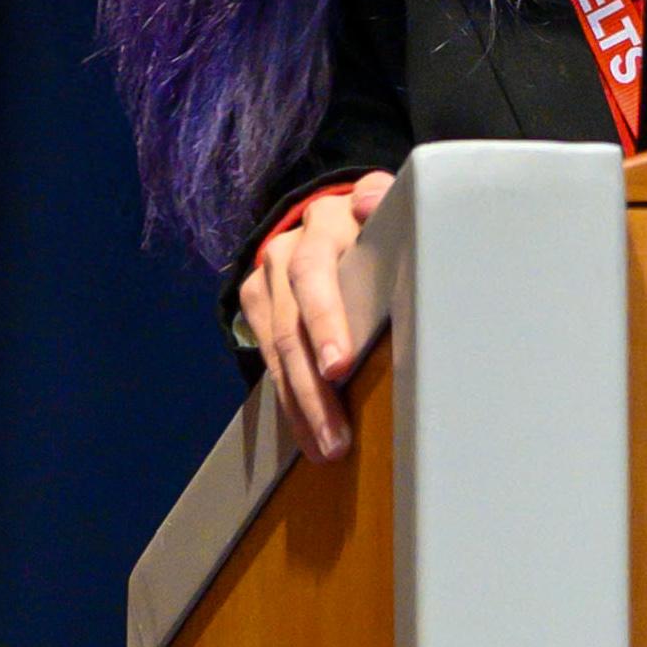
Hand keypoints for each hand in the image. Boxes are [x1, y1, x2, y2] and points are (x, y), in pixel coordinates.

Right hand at [238, 177, 393, 462]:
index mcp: (329, 222)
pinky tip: (309, 435)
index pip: (316, 272)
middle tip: (335, 430)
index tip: (338, 365)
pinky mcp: (255, 298)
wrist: (331, 215)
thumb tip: (366, 199)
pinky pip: (268, 358)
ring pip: (278, 347)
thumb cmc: (379, 224)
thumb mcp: (391, 206)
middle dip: (311, 382)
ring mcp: (266, 275)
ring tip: (328, 447)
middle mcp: (289, 247)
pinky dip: (290, 400)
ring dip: (302, 403)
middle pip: (292, 322)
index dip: (326, 319)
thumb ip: (387, 204)